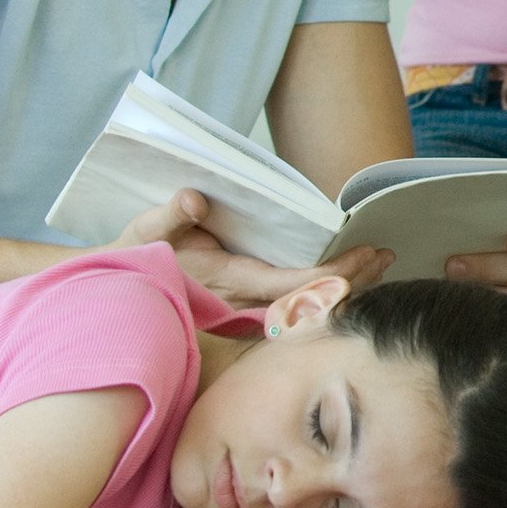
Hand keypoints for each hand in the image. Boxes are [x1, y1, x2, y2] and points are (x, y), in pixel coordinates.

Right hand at [115, 190, 394, 306]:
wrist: (119, 295)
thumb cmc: (135, 258)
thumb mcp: (145, 232)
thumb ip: (168, 216)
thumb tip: (193, 200)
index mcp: (230, 280)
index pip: (293, 283)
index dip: (331, 273)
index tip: (365, 254)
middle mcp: (245, 301)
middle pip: (309, 298)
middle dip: (350, 279)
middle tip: (387, 255)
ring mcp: (247, 308)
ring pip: (306, 303)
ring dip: (343, 285)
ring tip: (380, 264)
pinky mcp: (247, 305)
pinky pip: (295, 302)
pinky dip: (324, 289)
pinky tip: (350, 277)